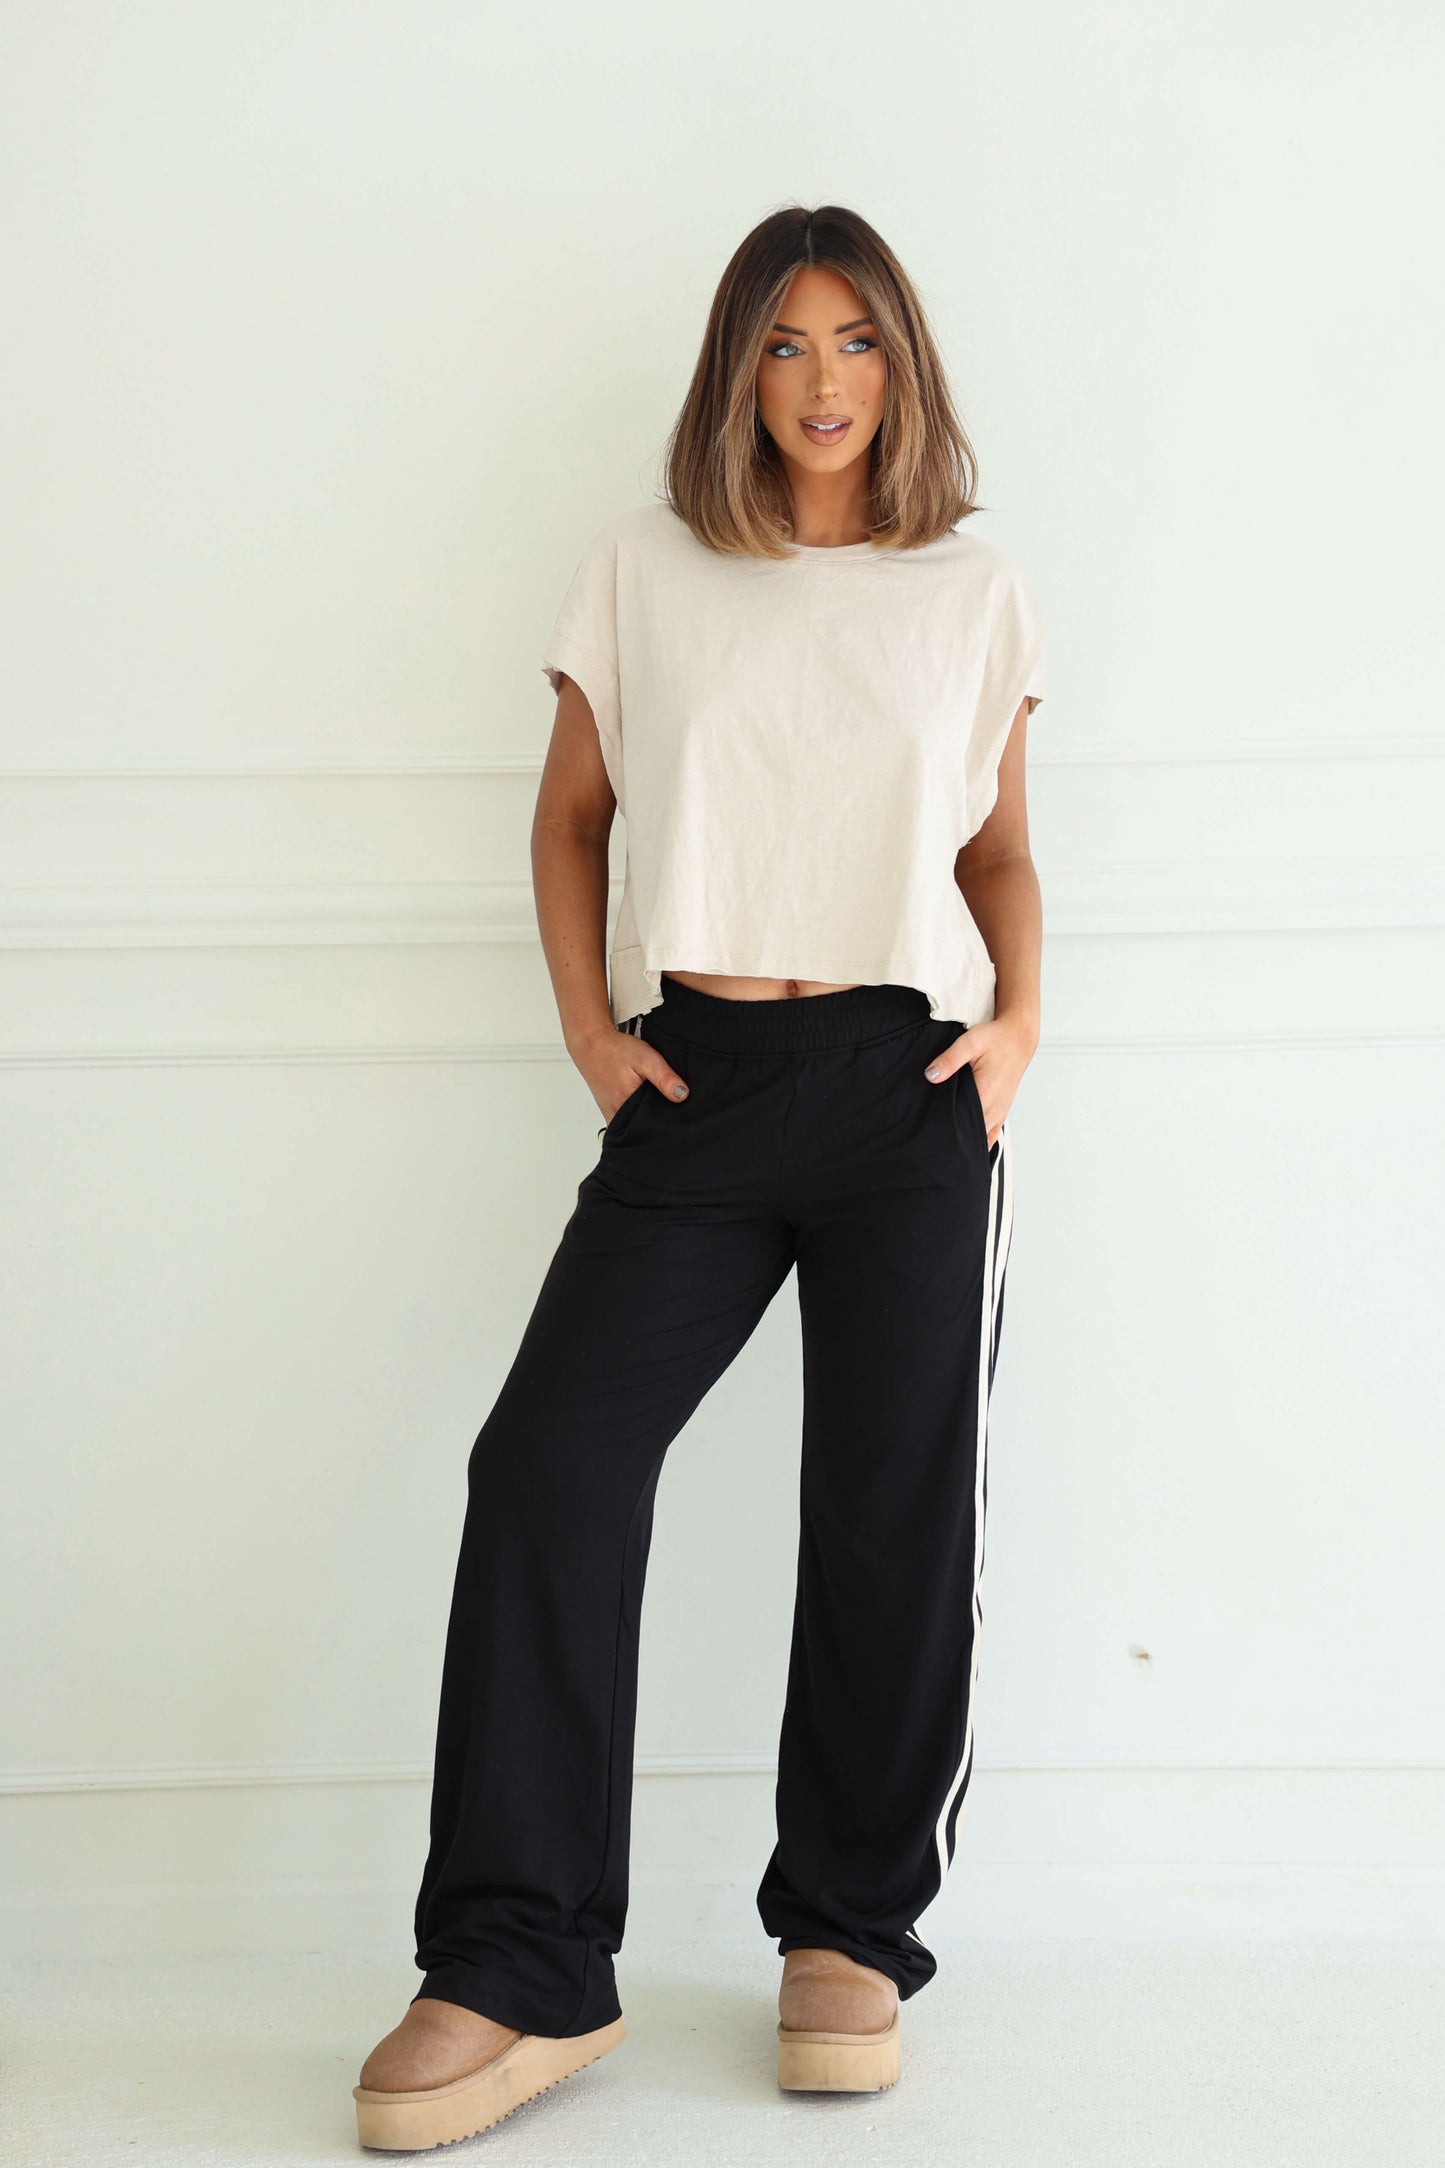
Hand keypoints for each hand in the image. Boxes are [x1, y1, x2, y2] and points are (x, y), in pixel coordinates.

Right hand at [570, 1022, 689, 1124]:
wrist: (591, 1044)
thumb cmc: (615, 1050)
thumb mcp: (645, 1058)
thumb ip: (663, 1077)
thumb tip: (682, 1095)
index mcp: (626, 1107)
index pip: (652, 1128)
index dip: (666, 1122)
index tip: (675, 1112)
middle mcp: (616, 1116)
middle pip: (643, 1130)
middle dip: (657, 1123)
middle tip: (664, 1105)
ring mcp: (611, 1115)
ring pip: (634, 1127)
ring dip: (646, 1119)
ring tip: (654, 1103)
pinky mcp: (609, 1111)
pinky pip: (626, 1121)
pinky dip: (636, 1114)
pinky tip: (642, 1102)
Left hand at [922, 1013, 1037, 1147]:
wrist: (1018, 1038)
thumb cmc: (997, 1039)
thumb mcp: (970, 1042)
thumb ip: (949, 1060)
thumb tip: (931, 1075)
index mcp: (985, 1095)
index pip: (960, 1124)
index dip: (943, 1127)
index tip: (931, 1125)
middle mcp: (994, 1109)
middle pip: (969, 1135)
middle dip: (952, 1135)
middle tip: (935, 1130)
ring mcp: (999, 1113)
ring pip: (980, 1138)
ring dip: (966, 1138)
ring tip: (948, 1134)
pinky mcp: (1001, 1112)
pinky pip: (991, 1135)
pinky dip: (979, 1138)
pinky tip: (967, 1137)